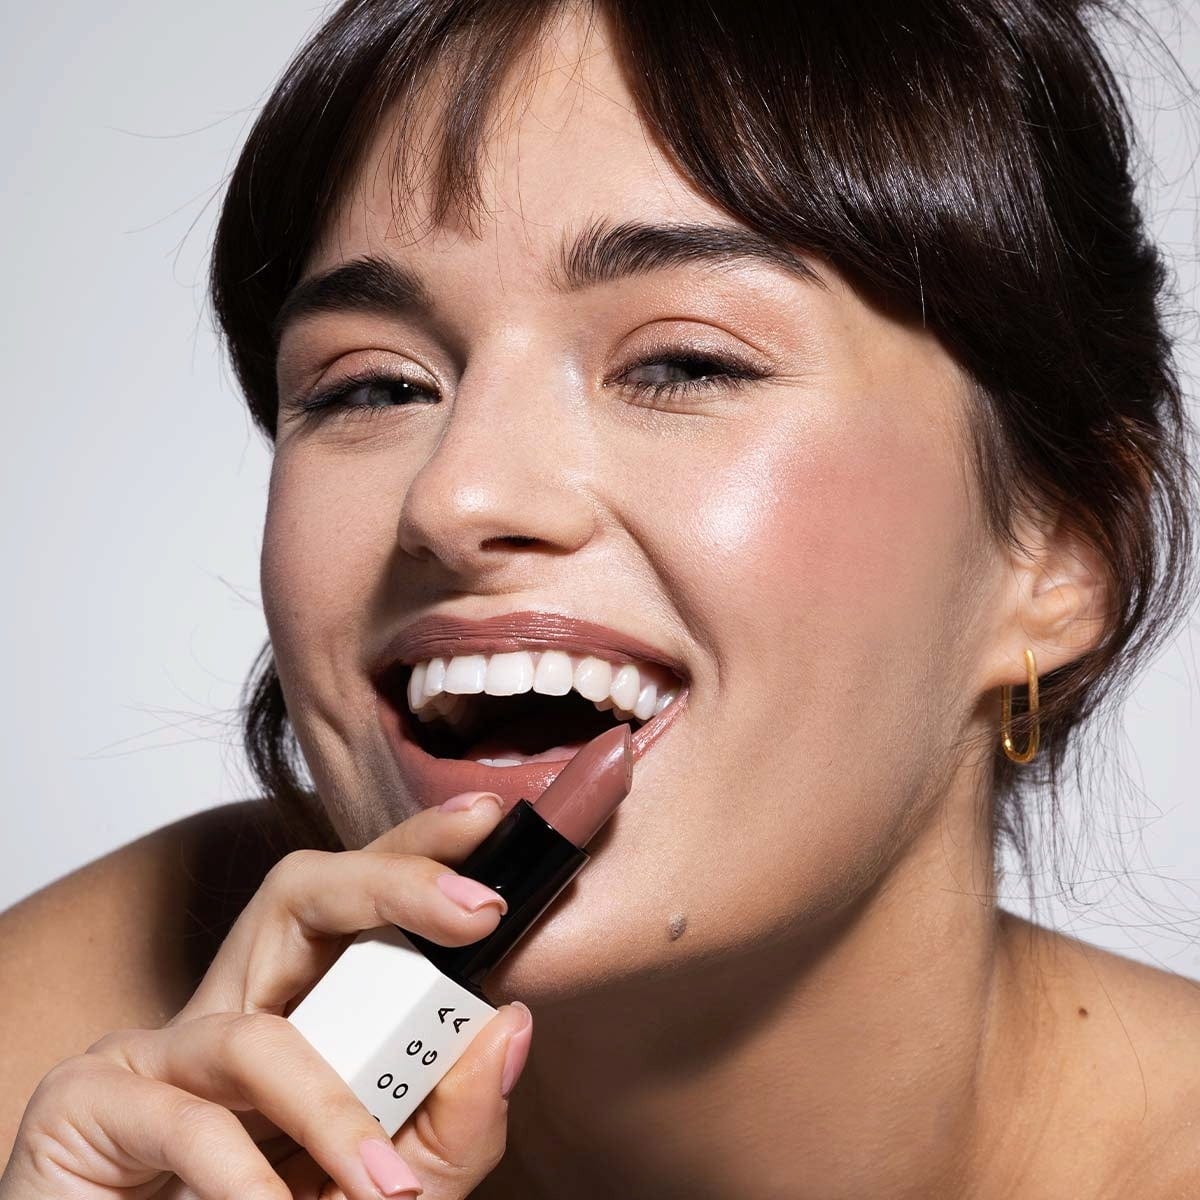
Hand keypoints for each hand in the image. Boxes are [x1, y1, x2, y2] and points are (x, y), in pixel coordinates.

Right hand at [0, 791, 533, 1198]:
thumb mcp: (391, 1180)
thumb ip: (454, 1116)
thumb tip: (509, 1022)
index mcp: (306, 1005)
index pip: (364, 899)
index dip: (420, 849)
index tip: (489, 817)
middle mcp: (236, 1003)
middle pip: (301, 894)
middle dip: (394, 887)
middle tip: (480, 911)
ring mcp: (159, 1050)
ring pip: (250, 1034)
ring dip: (328, 1115)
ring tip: (390, 1190)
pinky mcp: (88, 1104)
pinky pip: (181, 1122)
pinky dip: (242, 1182)